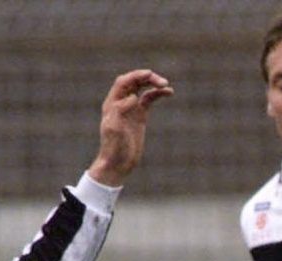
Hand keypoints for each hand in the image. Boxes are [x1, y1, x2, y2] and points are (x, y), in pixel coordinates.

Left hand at [87, 69, 172, 186]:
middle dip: (147, 78)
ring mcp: (131, 109)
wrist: (118, 164)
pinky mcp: (140, 116)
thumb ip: (120, 111)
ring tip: (166, 85)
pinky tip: (169, 93)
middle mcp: (121, 103)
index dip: (136, 75)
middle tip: (162, 82)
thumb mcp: (115, 130)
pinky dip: (158, 94)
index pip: (123, 82)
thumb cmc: (113, 148)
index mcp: (112, 104)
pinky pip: (149, 99)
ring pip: (143, 88)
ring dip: (154, 84)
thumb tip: (133, 96)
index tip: (149, 75)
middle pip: (134, 82)